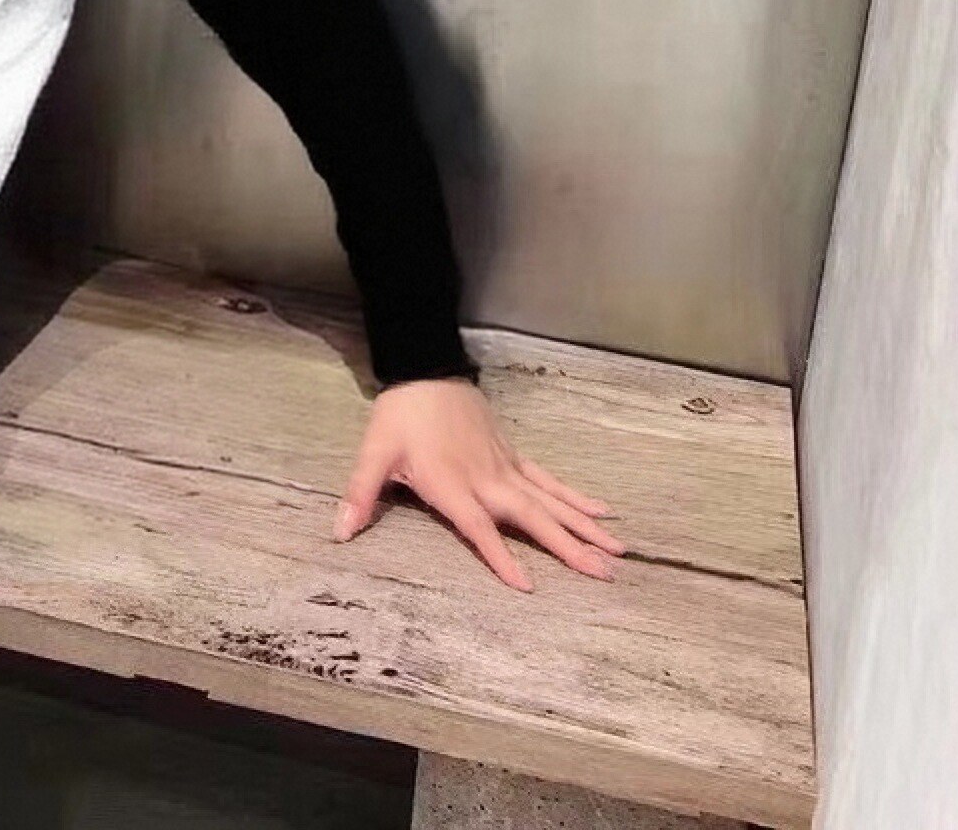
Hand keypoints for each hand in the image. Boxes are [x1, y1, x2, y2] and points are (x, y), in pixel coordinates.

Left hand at [334, 376, 623, 591]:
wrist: (424, 368)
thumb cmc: (399, 416)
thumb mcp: (373, 453)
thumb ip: (360, 494)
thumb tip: (339, 533)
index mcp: (454, 485)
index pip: (480, 529)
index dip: (501, 557)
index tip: (529, 588)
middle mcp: (487, 480)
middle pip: (532, 519)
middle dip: (568, 548)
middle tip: (605, 577)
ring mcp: (506, 467)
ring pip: (551, 502)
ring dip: (584, 528)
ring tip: (617, 554)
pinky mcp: (513, 455)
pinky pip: (550, 480)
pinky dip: (576, 497)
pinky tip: (604, 512)